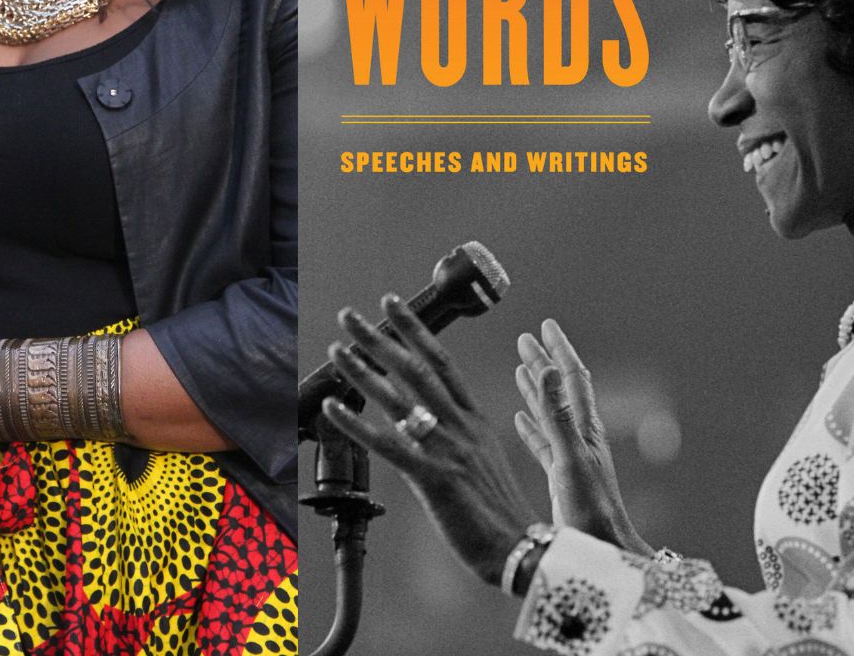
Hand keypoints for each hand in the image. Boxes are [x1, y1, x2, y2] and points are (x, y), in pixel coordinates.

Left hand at [322, 293, 537, 586]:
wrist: (520, 547)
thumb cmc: (499, 510)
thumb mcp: (484, 460)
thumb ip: (457, 436)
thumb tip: (426, 422)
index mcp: (475, 419)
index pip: (442, 361)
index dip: (414, 331)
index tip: (392, 305)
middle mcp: (462, 426)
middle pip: (417, 369)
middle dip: (381, 337)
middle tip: (352, 315)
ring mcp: (448, 449)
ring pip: (400, 398)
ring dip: (364, 371)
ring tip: (337, 350)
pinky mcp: (433, 478)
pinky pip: (389, 444)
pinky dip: (358, 424)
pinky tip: (333, 408)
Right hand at [513, 319, 649, 555]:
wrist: (602, 547)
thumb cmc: (591, 509)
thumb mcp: (570, 457)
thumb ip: (558, 414)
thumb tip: (553, 370)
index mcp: (584, 427)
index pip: (572, 377)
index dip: (559, 350)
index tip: (546, 326)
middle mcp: (580, 436)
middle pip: (559, 389)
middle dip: (543, 362)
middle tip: (526, 340)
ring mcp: (572, 455)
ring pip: (550, 412)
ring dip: (536, 389)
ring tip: (521, 368)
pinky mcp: (562, 475)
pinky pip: (544, 441)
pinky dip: (532, 425)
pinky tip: (521, 420)